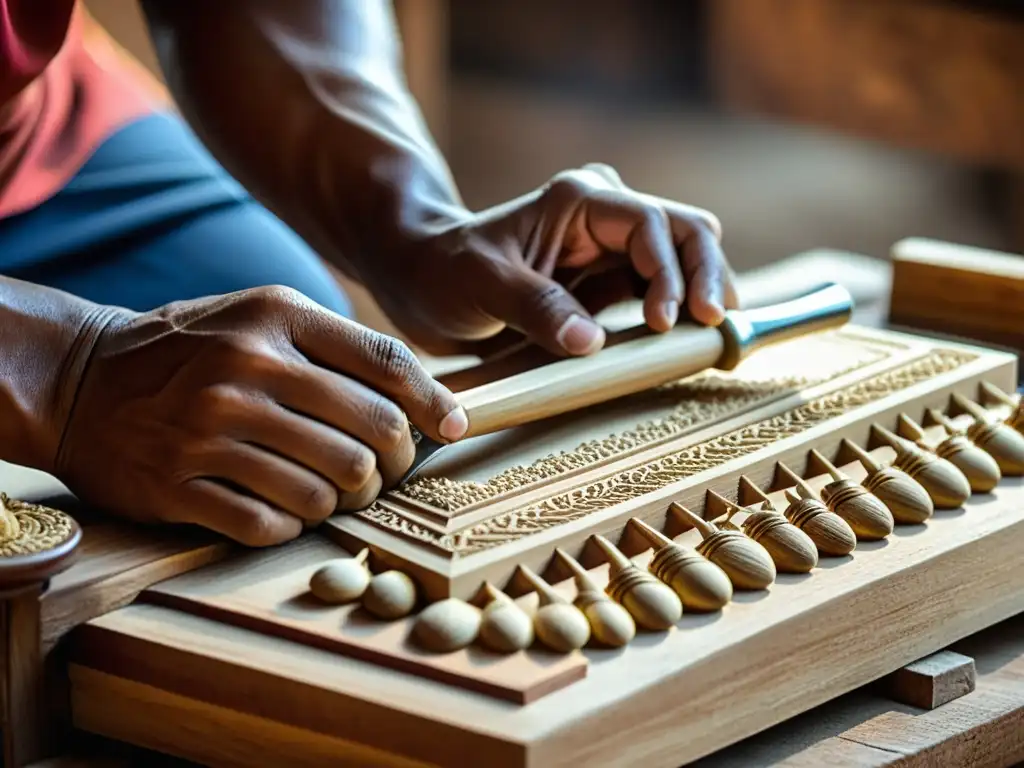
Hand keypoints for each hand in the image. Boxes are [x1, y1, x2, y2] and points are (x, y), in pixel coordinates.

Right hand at [54, 286, 465, 545]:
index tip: (454, 429)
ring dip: (345, 501)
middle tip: (385, 471)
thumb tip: (428, 402)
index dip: (435, 403)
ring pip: (330, 490)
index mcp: (277, 318)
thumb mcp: (262, 318)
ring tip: (333, 491)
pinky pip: (272, 526)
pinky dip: (292, 525)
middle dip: (395, 464)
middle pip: (372, 436)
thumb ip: (339, 349)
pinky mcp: (178, 485)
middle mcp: (246, 370)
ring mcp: (209, 431)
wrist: (81, 380)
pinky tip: (283, 507)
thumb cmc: (194, 350)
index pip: (387, 363)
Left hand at [377, 164, 737, 357]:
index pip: (651, 224)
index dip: (671, 271)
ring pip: (685, 260)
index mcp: (579, 201)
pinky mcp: (612, 282)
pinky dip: (681, 314)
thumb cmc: (445, 271)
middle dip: (707, 275)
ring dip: (703, 294)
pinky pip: (662, 293)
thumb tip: (592, 343)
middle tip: (714, 325)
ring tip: (714, 338)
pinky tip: (689, 343)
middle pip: (686, 233)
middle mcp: (606, 216)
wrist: (425, 281)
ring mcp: (613, 248)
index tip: (664, 322)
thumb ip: (535, 307)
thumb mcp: (482, 285)